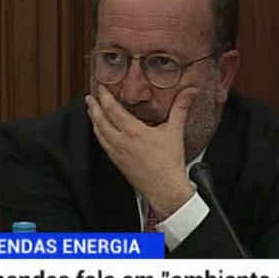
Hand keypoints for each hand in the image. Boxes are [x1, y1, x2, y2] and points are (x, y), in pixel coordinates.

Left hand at [86, 85, 197, 217]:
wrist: (164, 188)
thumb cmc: (169, 163)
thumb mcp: (175, 131)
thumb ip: (180, 108)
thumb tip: (189, 92)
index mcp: (133, 132)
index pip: (112, 110)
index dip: (104, 97)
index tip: (101, 88)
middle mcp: (121, 142)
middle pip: (100, 121)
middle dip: (93, 107)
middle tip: (89, 97)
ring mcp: (117, 153)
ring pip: (99, 133)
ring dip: (94, 120)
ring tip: (92, 111)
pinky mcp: (117, 162)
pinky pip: (103, 145)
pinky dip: (99, 134)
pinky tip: (101, 132)